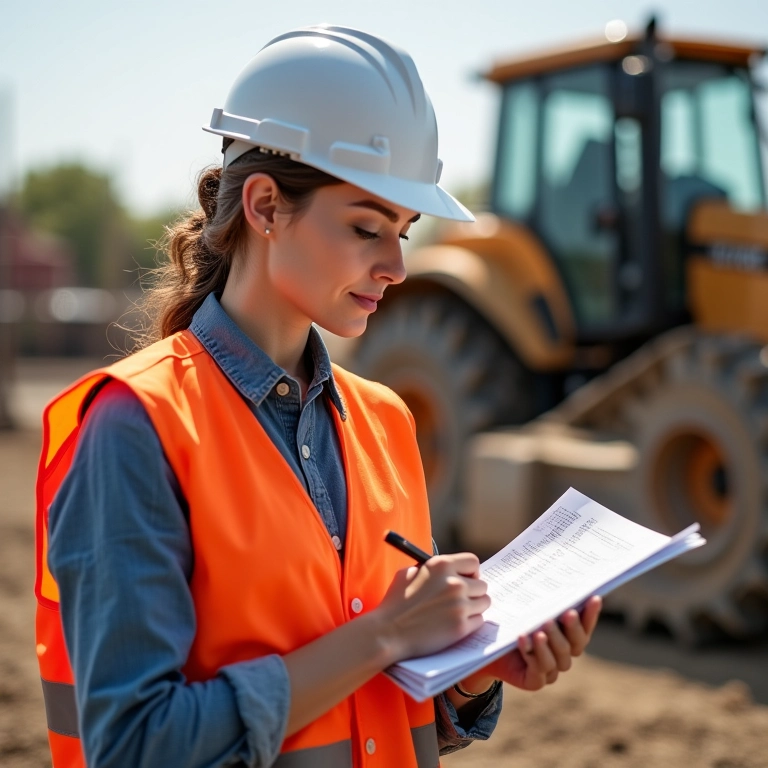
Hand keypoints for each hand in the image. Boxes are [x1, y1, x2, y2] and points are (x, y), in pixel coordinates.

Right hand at [373, 554, 490, 661]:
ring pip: (484, 602)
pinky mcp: (461, 627)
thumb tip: (448, 570)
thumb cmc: (395, 602)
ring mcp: (459, 605)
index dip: (471, 571)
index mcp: (441, 565)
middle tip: (462, 599)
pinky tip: (455, 624)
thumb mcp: (409, 573)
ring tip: (458, 612)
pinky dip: (470, 623)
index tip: (467, 578)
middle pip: (482, 584)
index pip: (473, 562)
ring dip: (474, 607)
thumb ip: (430, 568)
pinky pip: (479, 621)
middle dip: (473, 591)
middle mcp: (454, 583)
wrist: (388, 632)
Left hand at [460, 596, 601, 693]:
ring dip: (552, 642)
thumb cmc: (506, 619)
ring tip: (541, 628)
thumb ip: (538, 591)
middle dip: (572, 628)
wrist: (482, 646)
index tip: (594, 597)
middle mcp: (563, 653)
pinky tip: (523, 639)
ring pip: (560, 659)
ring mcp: (550, 670)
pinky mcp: (534, 681)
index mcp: (566, 634)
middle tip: (565, 613)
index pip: (585, 625)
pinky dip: (532, 654)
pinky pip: (539, 670)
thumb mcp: (522, 603)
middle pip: (576, 644)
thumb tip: (550, 561)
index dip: (591, 614)